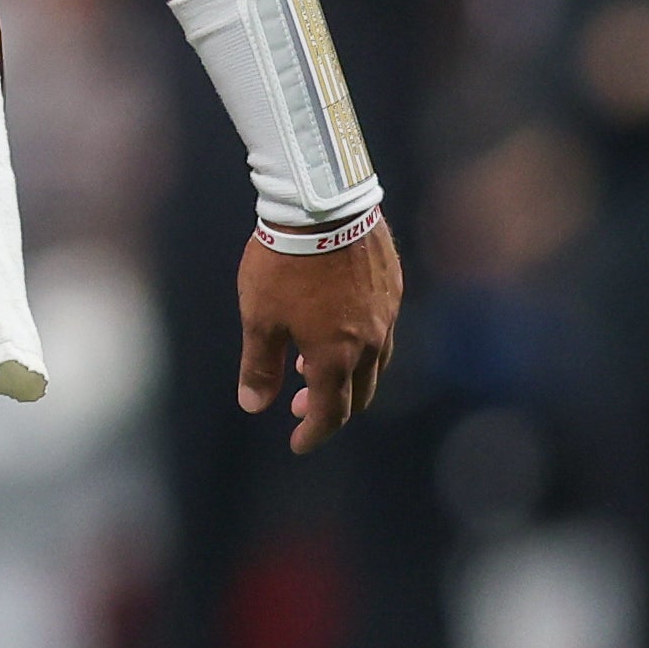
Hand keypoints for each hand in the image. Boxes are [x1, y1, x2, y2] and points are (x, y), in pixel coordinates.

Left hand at [235, 213, 401, 454]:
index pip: (332, 413)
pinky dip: (361, 342)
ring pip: (377, 362)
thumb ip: (259, 366)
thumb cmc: (284, 263)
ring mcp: (387, 313)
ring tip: (315, 365)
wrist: (322, 205)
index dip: (314, 433)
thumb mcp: (260, 318)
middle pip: (360, 393)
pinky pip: (383, 328)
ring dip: (349, 374)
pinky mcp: (393, 285)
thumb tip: (255, 406)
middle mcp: (371, 342)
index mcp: (337, 357)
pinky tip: (339, 326)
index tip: (298, 442)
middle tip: (301, 405)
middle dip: (331, 407)